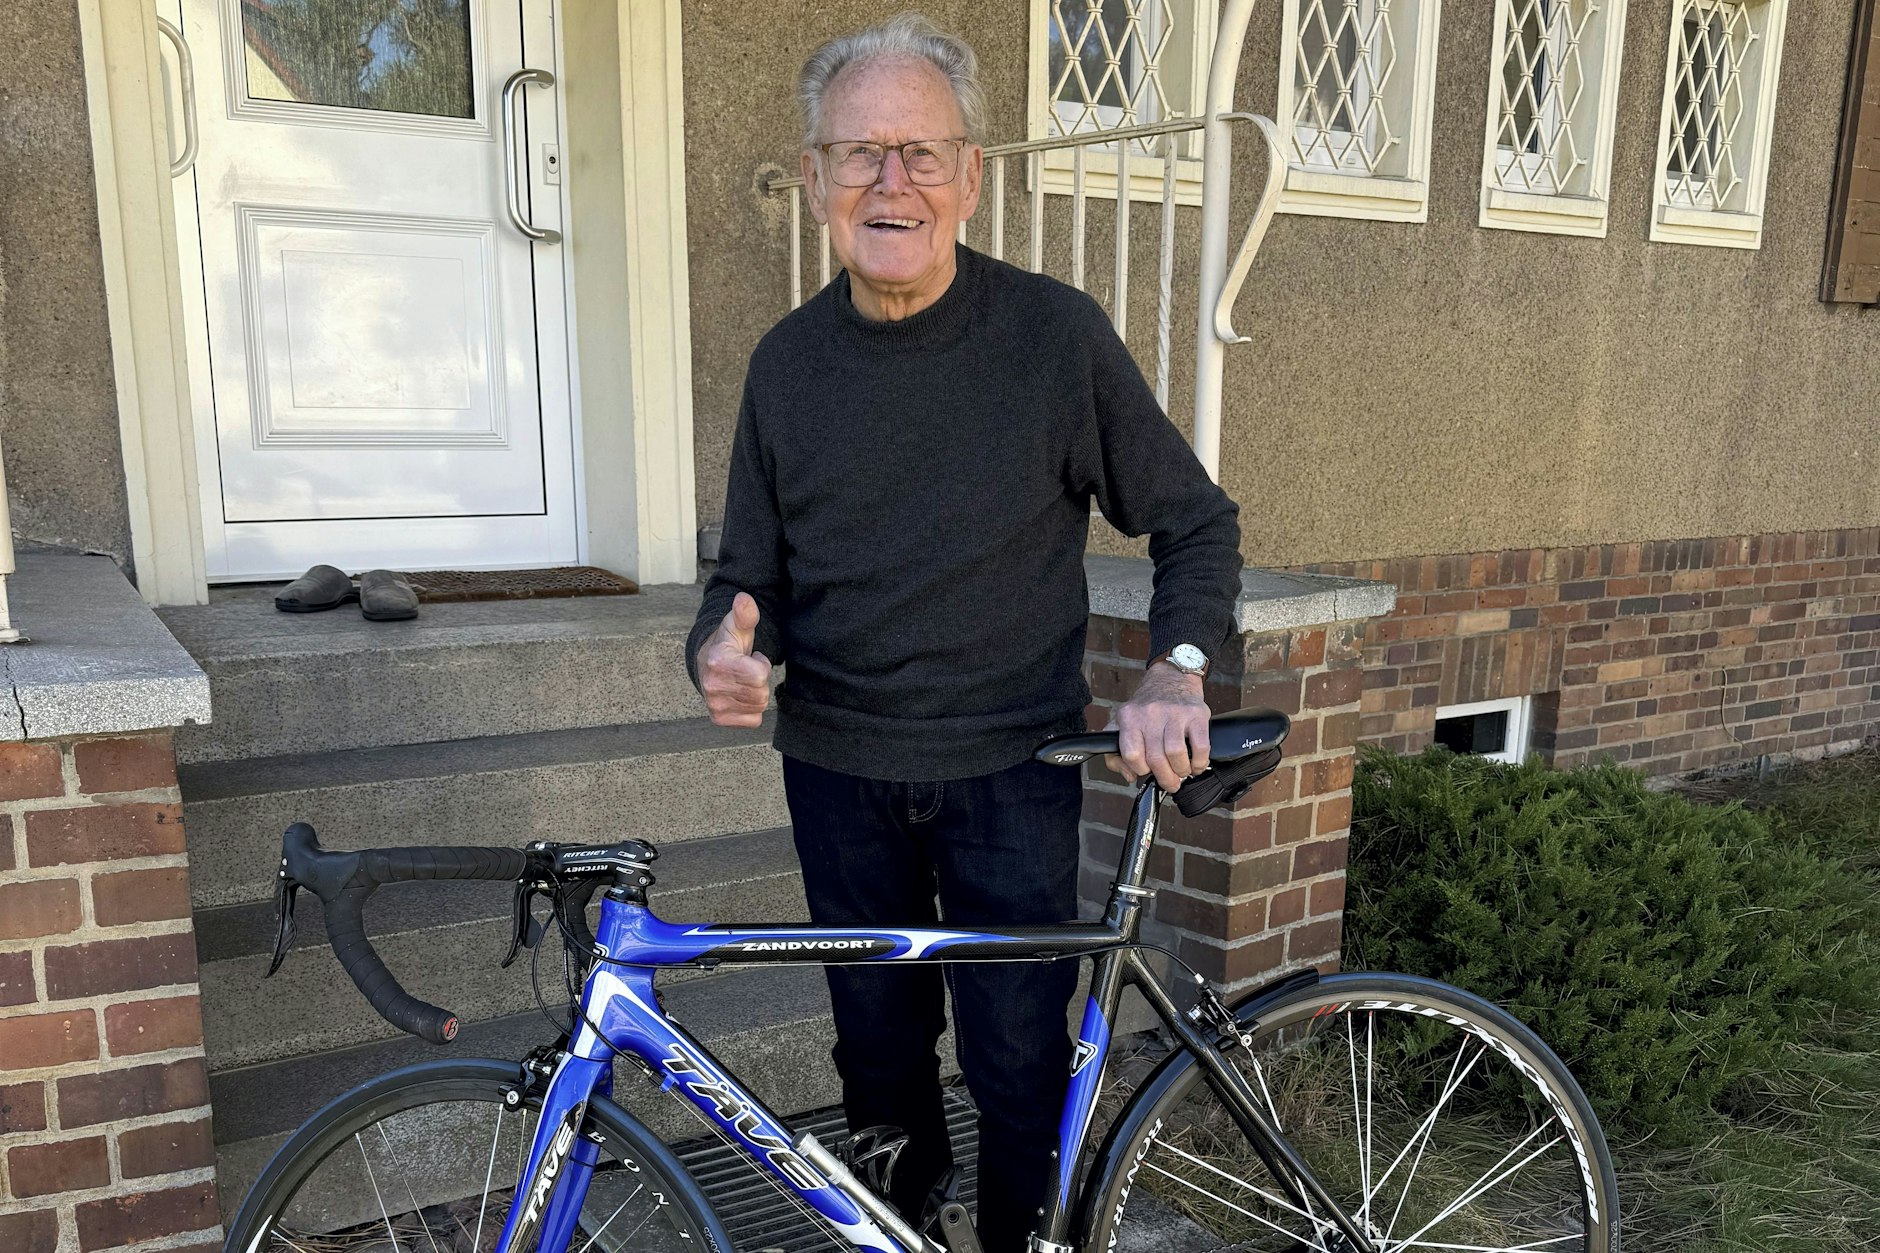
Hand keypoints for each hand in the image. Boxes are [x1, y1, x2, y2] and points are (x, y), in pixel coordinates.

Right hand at [697, 592, 772, 727]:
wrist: (705, 664)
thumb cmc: (727, 644)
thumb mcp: (737, 626)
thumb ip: (745, 614)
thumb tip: (744, 599)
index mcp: (718, 662)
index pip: (759, 676)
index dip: (761, 664)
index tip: (752, 657)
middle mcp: (712, 686)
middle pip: (761, 694)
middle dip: (760, 681)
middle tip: (747, 670)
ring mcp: (714, 705)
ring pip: (758, 707)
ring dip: (756, 694)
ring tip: (743, 680)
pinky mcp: (718, 718)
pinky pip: (753, 720)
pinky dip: (752, 709)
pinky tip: (740, 695)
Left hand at [1106, 662, 1210, 791]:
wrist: (1171, 678)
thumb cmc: (1147, 707)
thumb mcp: (1123, 723)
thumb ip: (1116, 752)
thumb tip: (1128, 775)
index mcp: (1129, 717)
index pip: (1131, 754)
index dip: (1140, 769)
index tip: (1146, 771)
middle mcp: (1150, 714)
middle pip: (1155, 759)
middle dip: (1165, 778)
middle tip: (1170, 782)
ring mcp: (1174, 713)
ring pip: (1176, 754)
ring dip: (1181, 770)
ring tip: (1182, 771)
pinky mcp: (1196, 714)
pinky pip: (1200, 746)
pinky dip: (1199, 762)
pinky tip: (1196, 764)